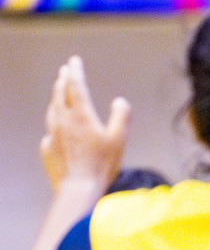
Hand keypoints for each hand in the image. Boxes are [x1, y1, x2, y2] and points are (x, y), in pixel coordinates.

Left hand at [40, 56, 129, 191]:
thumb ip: (121, 116)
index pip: (76, 86)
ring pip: (52, 109)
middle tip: (65, 71)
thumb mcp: (119, 139)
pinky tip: (56, 126)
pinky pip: (50, 130)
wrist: (78, 188)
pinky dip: (54, 121)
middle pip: (59, 94)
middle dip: (63, 80)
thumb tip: (120, 101)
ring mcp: (52, 134)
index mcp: (81, 115)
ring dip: (55, 97)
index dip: (75, 71)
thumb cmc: (102, 164)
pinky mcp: (47, 148)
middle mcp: (63, 120)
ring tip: (58, 92)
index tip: (74, 60)